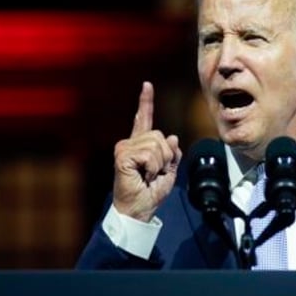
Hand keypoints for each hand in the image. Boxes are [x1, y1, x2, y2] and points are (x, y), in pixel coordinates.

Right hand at [112, 82, 181, 221]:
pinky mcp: (123, 156)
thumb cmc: (151, 193)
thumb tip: (172, 138)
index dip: (145, 102)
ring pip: (156, 144)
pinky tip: (145, 176)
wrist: (139, 210)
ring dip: (160, 164)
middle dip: (166, 157)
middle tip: (155, 173)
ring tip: (149, 175)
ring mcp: (124, 148)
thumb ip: (172, 154)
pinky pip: (150, 154)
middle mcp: (130, 143)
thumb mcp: (170, 171)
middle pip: (159, 136)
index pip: (144, 119)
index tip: (147, 85)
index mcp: (140, 145)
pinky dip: (154, 167)